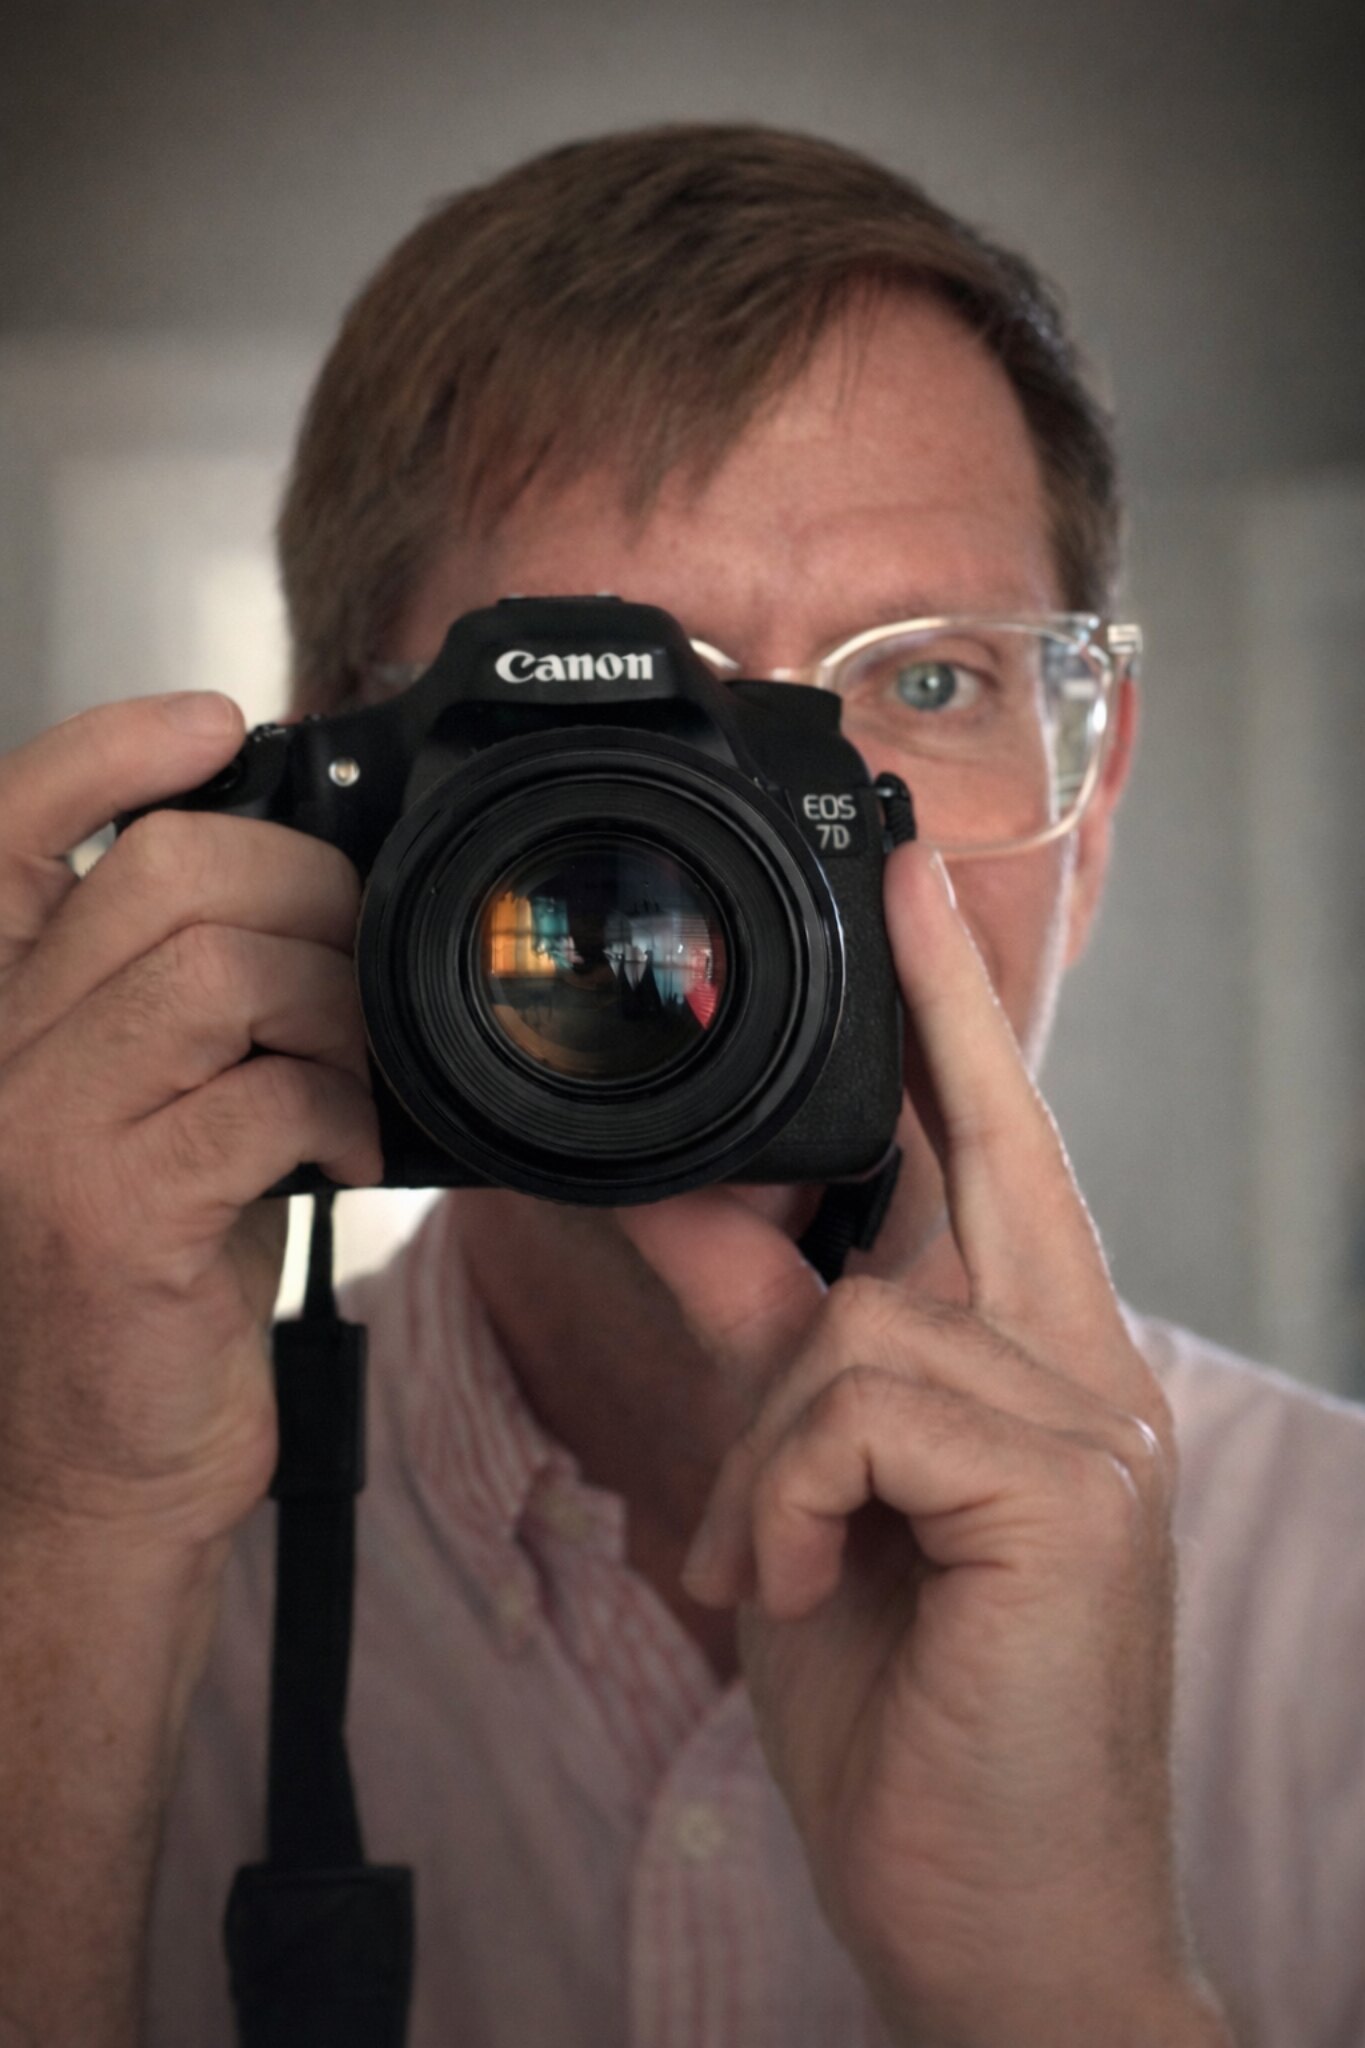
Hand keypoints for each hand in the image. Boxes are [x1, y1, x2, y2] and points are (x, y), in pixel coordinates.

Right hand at [0, 694, 381, 1559]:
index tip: (216, 723)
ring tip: (357, 1071)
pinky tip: (351, 1153)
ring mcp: (39, 1127)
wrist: (93, 1474)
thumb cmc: (142, 1288)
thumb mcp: (150, 1117)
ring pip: (224, 969)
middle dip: (305, 891)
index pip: (8, 823)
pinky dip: (343, 1110)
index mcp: (0, 1013)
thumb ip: (189, 1006)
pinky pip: (265, 1092)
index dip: (108, 747)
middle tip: (357, 957)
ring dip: (337, 1005)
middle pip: (165, 873)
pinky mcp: (110, 1208)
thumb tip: (317, 898)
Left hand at [620, 845, 1226, 2047]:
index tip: (911, 890)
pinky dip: (788, 1494)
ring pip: (865, 1313)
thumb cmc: (913, 1709)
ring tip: (763, 1567)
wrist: (998, 1918)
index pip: (998, 1155)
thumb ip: (762, 1349)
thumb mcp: (811, 1502)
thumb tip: (681, 1206)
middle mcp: (1085, 1371)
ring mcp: (1094, 1424)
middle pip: (985, 1154)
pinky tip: (793, 1590)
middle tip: (894, 877)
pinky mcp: (1070, 1490)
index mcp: (1033, 1368)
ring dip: (767, 1446)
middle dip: (935, 1017)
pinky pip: (864, 1402)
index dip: (954, 1018)